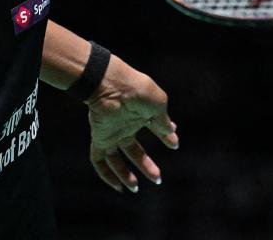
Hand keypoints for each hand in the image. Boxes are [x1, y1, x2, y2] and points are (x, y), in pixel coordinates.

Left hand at [86, 56, 178, 192]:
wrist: (112, 84)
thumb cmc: (136, 89)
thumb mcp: (158, 104)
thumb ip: (163, 121)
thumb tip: (173, 133)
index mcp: (140, 114)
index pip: (154, 128)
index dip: (165, 136)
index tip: (174, 145)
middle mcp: (125, 125)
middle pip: (134, 150)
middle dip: (146, 165)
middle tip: (158, 178)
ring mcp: (111, 132)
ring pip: (116, 159)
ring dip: (125, 174)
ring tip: (136, 188)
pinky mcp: (100, 138)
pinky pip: (98, 160)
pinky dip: (106, 174)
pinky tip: (117, 185)